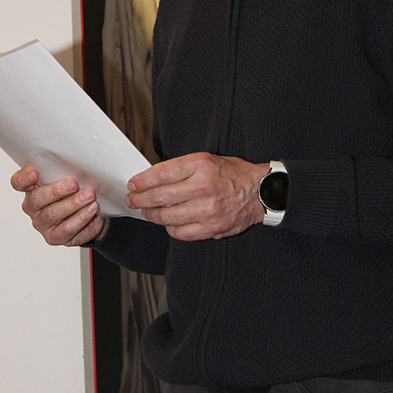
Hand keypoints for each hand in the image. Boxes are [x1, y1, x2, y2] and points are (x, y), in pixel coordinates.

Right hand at [11, 166, 106, 246]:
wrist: (90, 215)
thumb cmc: (75, 193)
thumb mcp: (68, 179)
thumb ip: (64, 171)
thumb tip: (75, 162)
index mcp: (31, 188)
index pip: (18, 182)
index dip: (24, 178)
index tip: (34, 173)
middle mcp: (33, 207)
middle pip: (37, 198)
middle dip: (56, 190)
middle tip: (73, 184)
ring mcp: (42, 223)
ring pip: (53, 213)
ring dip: (73, 203)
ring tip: (89, 195)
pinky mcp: (54, 237)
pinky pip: (66, 228)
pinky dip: (80, 218)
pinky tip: (90, 209)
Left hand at [125, 153, 267, 240]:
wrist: (260, 192)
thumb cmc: (232, 174)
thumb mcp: (206, 159)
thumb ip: (181, 168)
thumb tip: (151, 179)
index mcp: (201, 165)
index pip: (161, 174)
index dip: (141, 181)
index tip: (133, 184)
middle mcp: (204, 187)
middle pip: (159, 197)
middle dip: (139, 200)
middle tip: (132, 200)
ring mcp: (208, 210)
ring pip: (167, 217)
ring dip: (151, 215)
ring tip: (147, 212)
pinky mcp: (212, 228)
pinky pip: (181, 233)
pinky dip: (170, 228)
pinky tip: (168, 223)